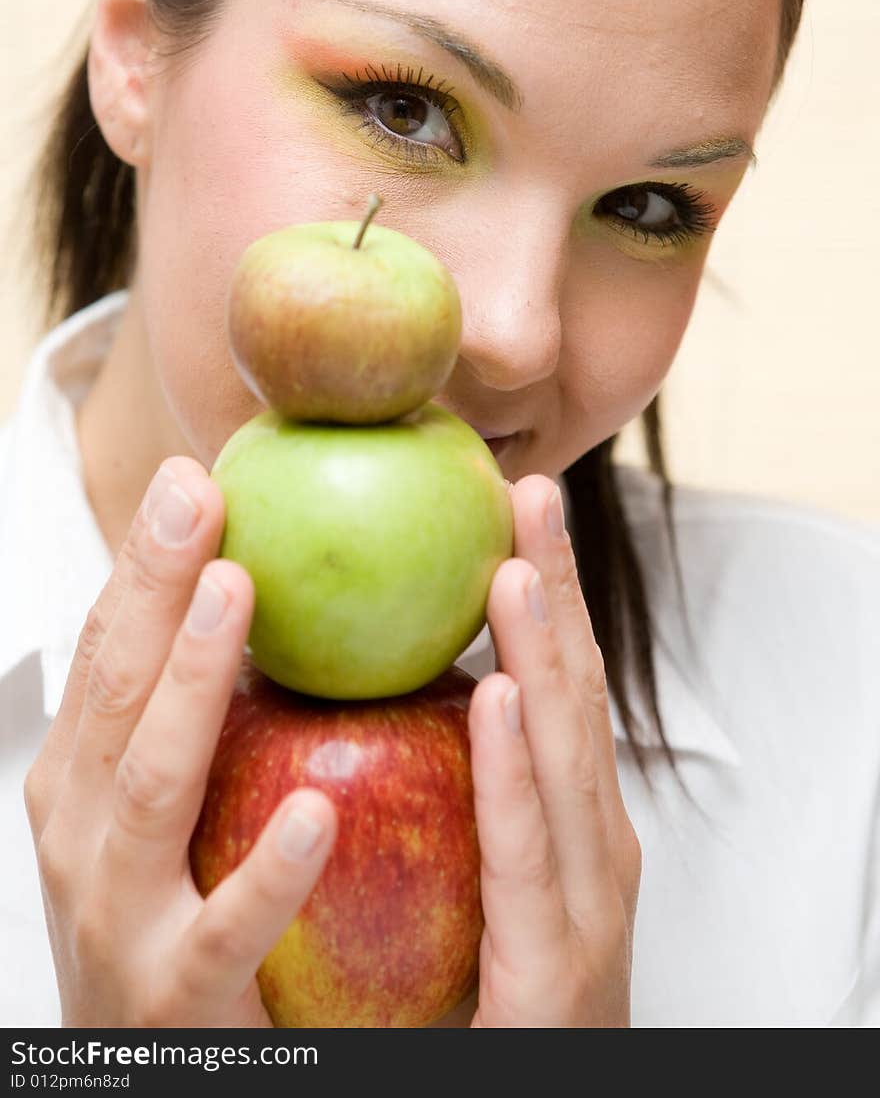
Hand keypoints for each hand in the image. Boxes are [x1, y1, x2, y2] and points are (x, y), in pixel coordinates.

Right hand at [23, 457, 336, 1026]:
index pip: (102, 651)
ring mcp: (119, 917)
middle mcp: (80, 837)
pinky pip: (226, 927)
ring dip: (188, 681)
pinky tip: (316, 812)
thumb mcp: (162, 808)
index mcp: (80, 782)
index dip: (140, 564)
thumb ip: (199, 711)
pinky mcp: (178, 999)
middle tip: (199, 495)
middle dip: (150, 586)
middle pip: (112, 691)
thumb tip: (275, 588)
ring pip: (149, 785)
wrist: (150, 1078)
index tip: (189, 478)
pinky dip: (267, 868)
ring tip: (236, 593)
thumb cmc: (167, 919)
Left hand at [466, 475, 641, 1026]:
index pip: (555, 683)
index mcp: (568, 822)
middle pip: (574, 699)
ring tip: (515, 565)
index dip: (543, 591)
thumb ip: (452, 789)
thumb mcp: (475, 877)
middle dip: (556, 593)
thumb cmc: (483, 1002)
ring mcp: (588, 910)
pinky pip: (527, 862)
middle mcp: (593, 851)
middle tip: (529, 493)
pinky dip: (515, 775)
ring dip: (544, 656)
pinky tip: (497, 700)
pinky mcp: (559, 976)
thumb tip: (389, 689)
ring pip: (567, 761)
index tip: (514, 501)